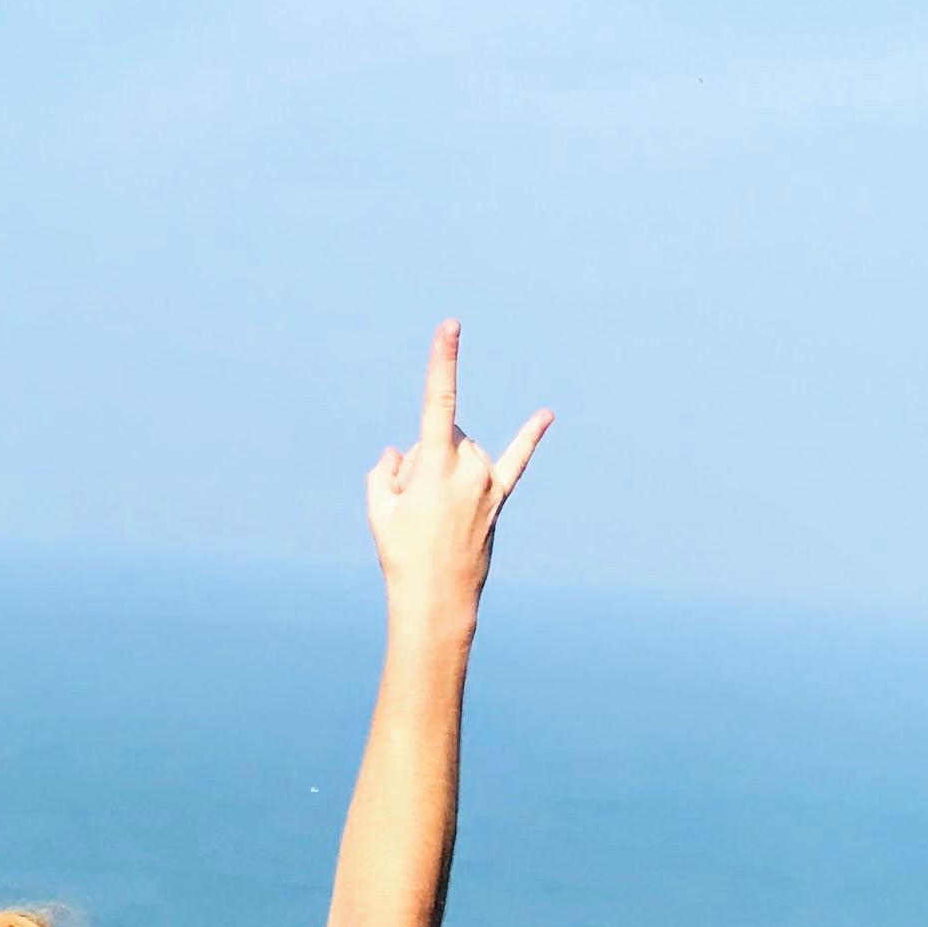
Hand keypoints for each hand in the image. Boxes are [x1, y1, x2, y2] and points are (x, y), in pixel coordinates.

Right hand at [366, 322, 549, 631]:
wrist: (437, 600)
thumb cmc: (403, 556)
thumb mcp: (380, 511)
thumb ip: (386, 473)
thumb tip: (400, 455)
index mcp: (434, 466)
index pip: (439, 402)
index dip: (443, 362)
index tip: (451, 326)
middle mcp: (468, 467)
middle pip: (441, 435)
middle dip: (421, 458)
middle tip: (412, 507)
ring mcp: (487, 482)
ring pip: (462, 450)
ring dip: (443, 469)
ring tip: (434, 515)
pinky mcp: (498, 497)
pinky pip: (516, 460)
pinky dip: (531, 436)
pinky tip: (547, 414)